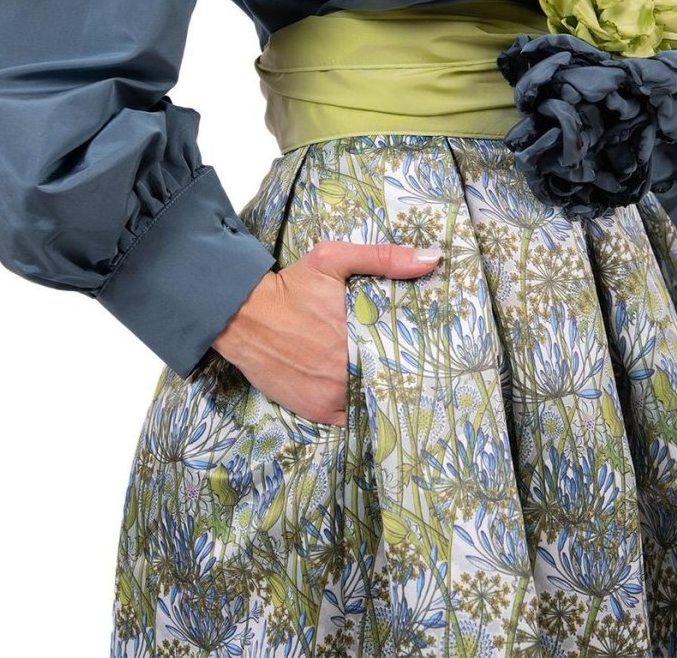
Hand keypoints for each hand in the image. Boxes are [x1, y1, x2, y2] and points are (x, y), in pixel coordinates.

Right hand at [211, 240, 442, 425]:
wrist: (243, 316)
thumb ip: (384, 258)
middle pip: (389, 379)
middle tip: (410, 367)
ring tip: (390, 382)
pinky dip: (358, 410)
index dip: (417, 355)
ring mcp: (333, 396)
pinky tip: (364, 397)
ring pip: (371, 401)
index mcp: (360, 336)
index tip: (426, 352)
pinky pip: (350, 418)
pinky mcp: (316, 411)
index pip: (406, 354)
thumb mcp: (334, 260)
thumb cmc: (291, 286)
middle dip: (398, 374)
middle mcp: (349, 372)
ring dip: (379, 393)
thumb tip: (432, 258)